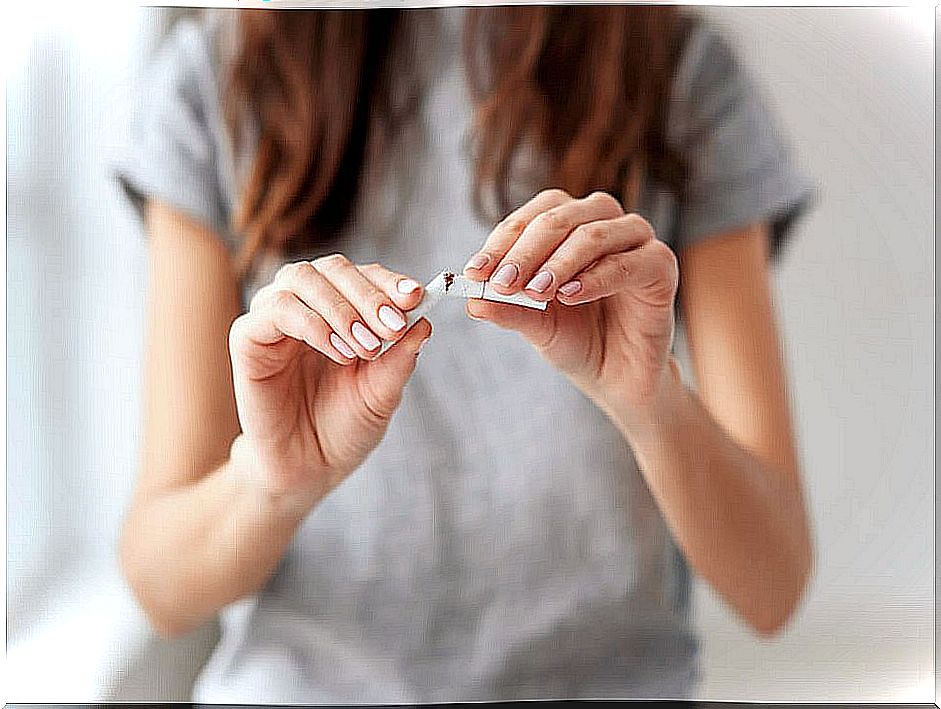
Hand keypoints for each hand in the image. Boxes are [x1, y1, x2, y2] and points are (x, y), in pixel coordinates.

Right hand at [227, 255, 431, 506]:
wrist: (309, 469)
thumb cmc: (345, 427)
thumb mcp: (382, 393)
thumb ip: (400, 358)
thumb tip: (425, 320)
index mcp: (342, 309)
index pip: (365, 276)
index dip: (389, 282)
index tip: (416, 298)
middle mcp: (307, 304)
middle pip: (333, 268)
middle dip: (369, 294)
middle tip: (392, 327)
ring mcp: (275, 318)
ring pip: (302, 278)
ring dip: (341, 308)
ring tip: (366, 347)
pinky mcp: (248, 338)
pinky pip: (275, 310)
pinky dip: (312, 324)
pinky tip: (339, 352)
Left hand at [462, 188, 678, 419]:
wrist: (617, 377)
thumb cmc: (577, 340)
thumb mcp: (535, 325)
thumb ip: (507, 309)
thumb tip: (472, 300)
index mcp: (569, 225)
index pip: (533, 216)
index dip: (501, 242)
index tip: (475, 272)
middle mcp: (603, 222)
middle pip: (559, 217)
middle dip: (525, 251)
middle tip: (503, 282)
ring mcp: (635, 240)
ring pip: (593, 234)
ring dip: (559, 262)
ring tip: (535, 292)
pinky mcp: (661, 265)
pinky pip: (627, 263)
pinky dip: (595, 278)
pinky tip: (570, 296)